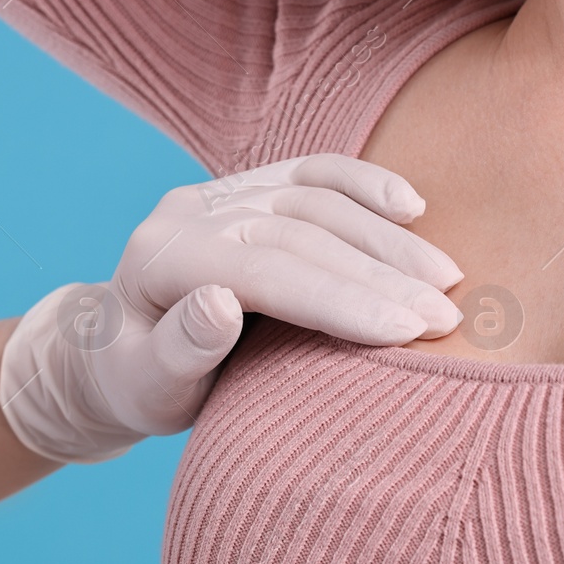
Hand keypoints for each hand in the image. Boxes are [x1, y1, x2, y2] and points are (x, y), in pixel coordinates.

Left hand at [0, 153, 463, 462]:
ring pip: (315, 199)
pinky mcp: (250, 190)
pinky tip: (414, 207)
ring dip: (387, 238)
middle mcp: (191, 212)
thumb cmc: (138, 385)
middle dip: (379, 273)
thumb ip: (179, 350)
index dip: (337, 298)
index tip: (404, 331)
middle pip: (299, 232)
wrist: (116, 355)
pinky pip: (314, 174)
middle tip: (446, 317)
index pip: (262, 270)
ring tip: (448, 281)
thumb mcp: (147, 388)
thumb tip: (219, 303)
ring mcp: (222, 194)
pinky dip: (365, 186)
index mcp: (158, 257)